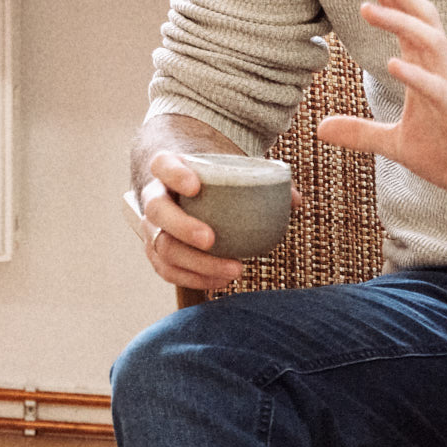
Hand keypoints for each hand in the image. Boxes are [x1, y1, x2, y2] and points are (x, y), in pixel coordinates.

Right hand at [126, 157, 257, 294]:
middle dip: (182, 226)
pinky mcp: (157, 252)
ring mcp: (152, 226)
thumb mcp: (231, 169)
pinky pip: (167, 270)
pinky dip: (194, 279)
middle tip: (211, 239)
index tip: (196, 186)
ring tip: (234, 269)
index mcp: (169, 167)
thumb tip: (294, 200)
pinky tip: (222, 281)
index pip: (163, 165)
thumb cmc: (213, 179)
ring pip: (161, 246)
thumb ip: (262, 180)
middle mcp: (154, 196)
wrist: (188, 191)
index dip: (175, 175)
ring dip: (196, 262)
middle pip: (156, 210)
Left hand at [312, 0, 446, 208]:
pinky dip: (417, 76)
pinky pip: (440, 91)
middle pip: (422, 19)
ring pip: (432, 44)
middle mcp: (444, 71)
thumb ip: (362, 132)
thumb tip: (320, 127)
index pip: (408, 22)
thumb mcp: (398, 145)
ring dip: (400, 23)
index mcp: (430, 70)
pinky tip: (393, 63)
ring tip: (367, 8)